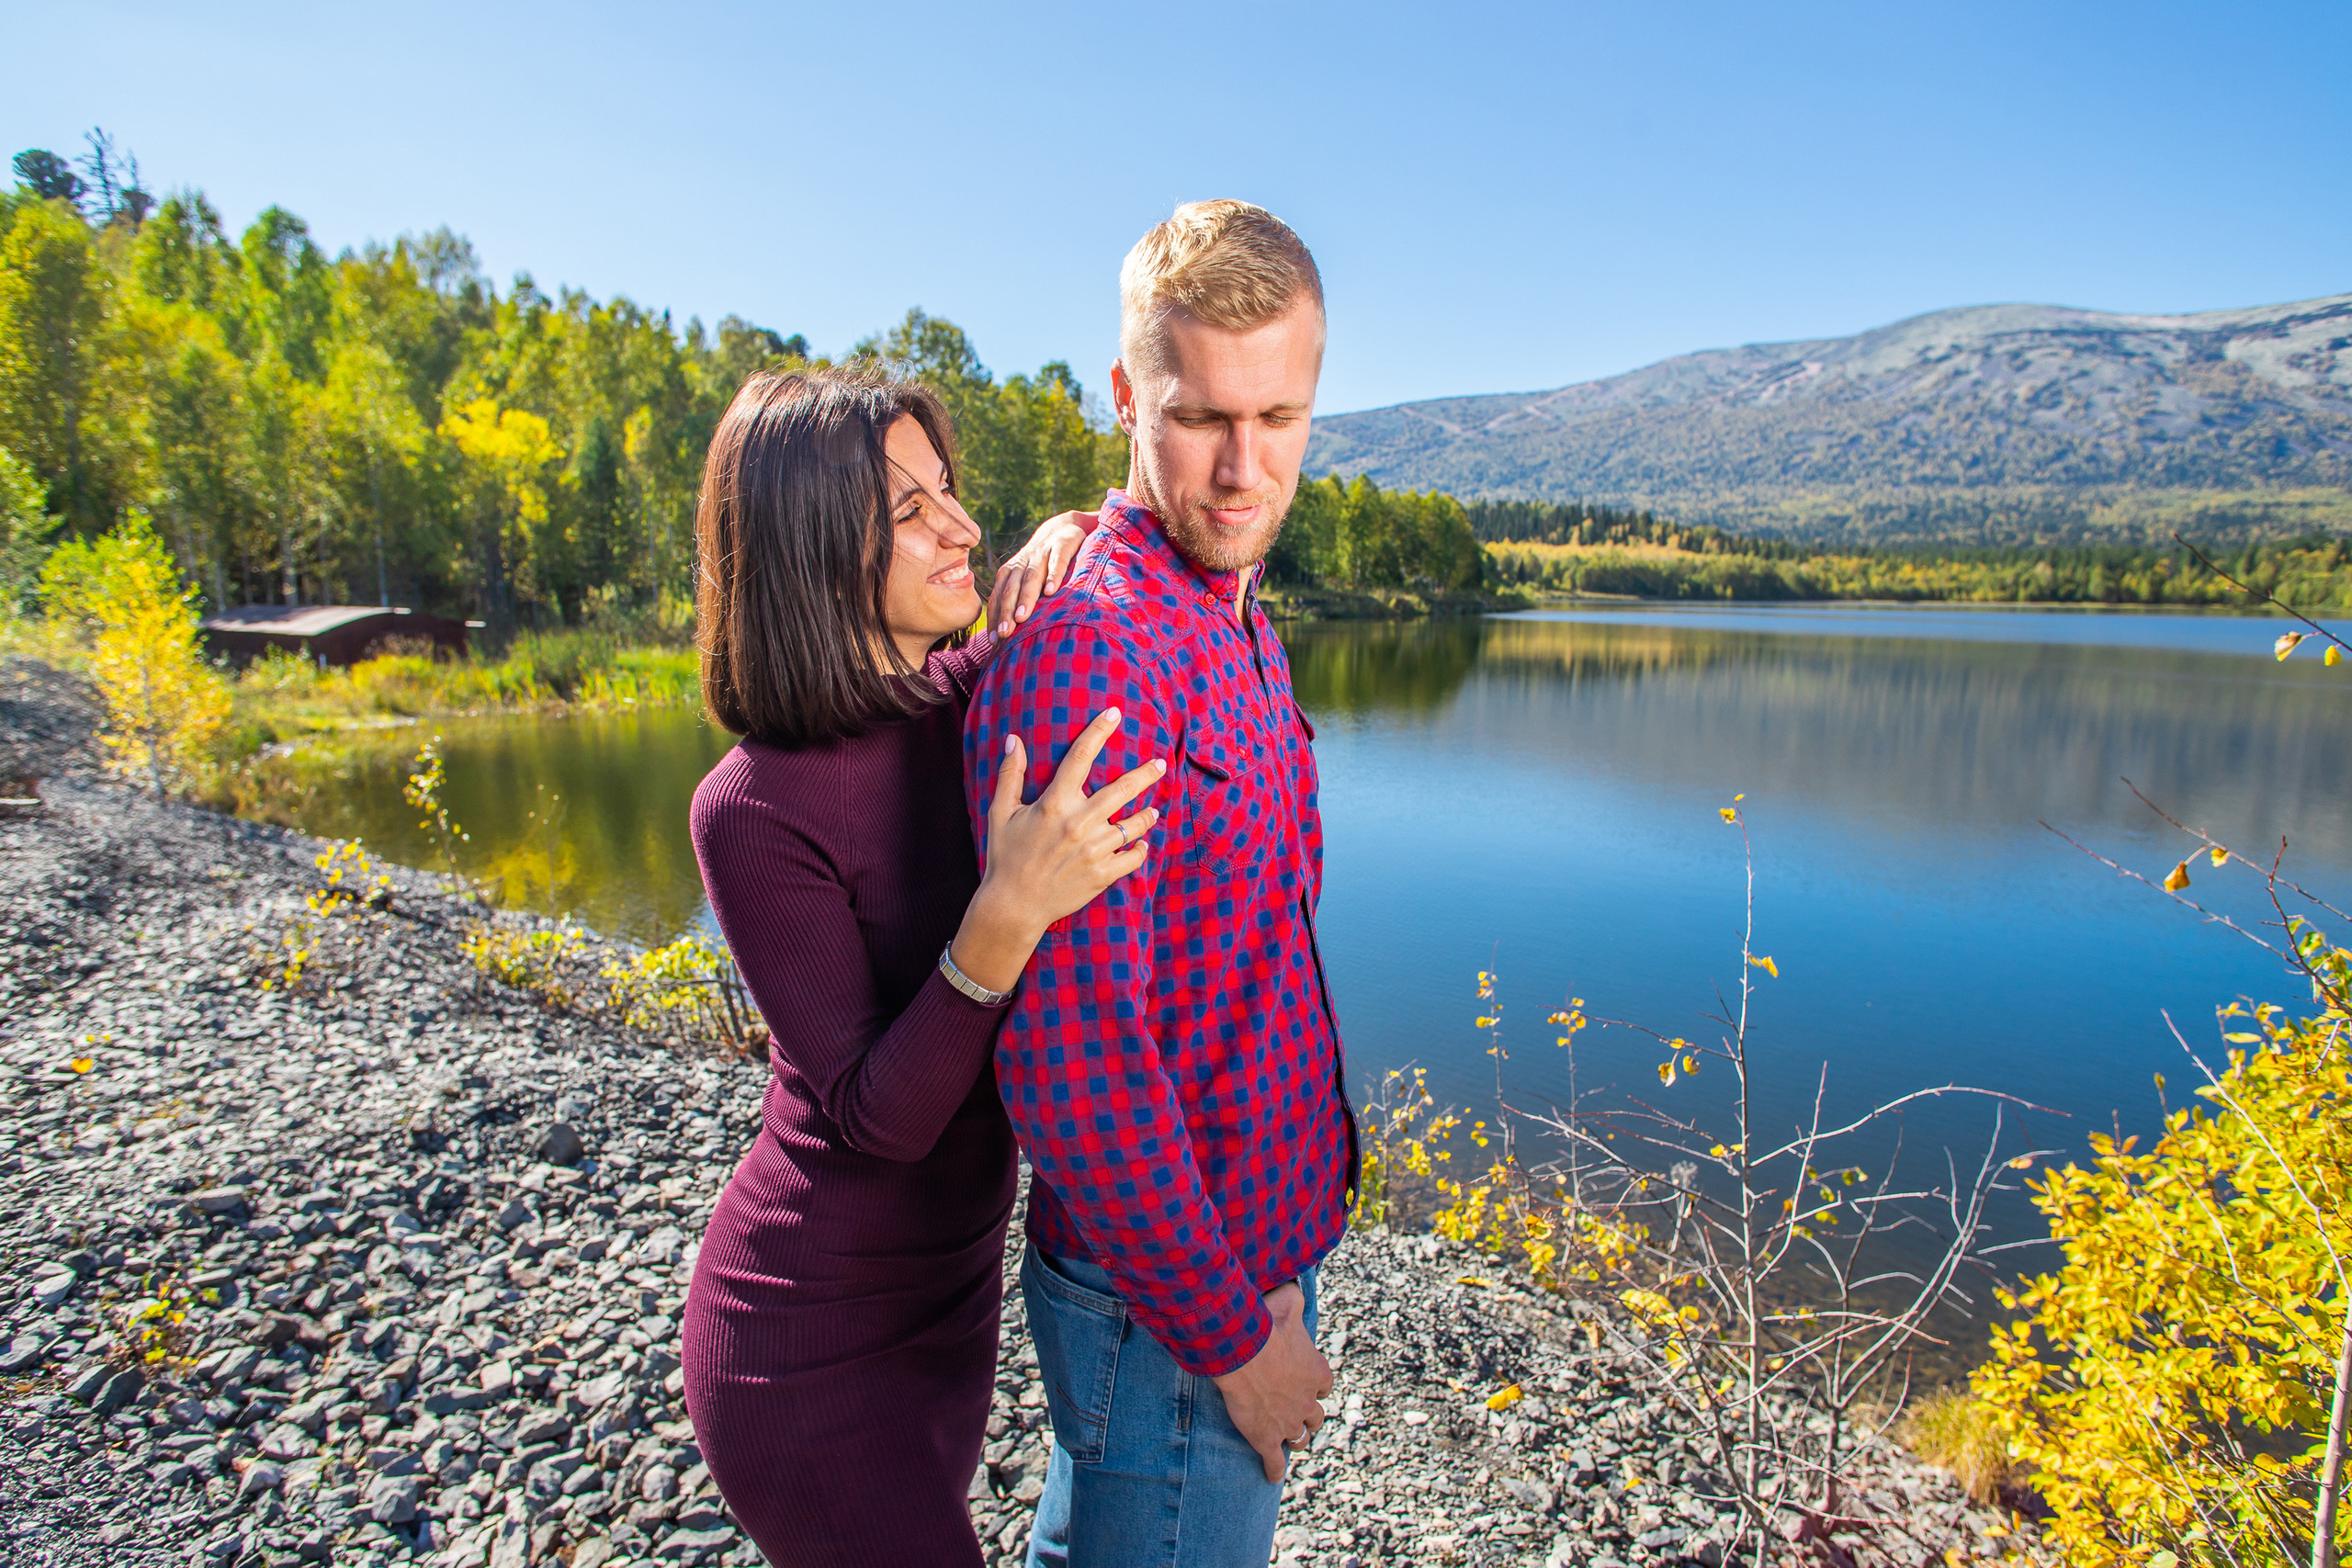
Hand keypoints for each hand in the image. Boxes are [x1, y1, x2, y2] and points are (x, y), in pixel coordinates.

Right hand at [949, 706, 1163, 993]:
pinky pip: (1133, 857)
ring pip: (1134, 825)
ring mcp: (1094, 850)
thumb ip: (1011, 775)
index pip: (1080, 757)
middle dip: (1146, 773)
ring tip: (1154, 810)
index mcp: (1054, 804)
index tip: (1114, 714)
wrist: (1013, 906)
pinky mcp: (1102, 874)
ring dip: (1147, 815)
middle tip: (1160, 763)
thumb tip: (1014, 739)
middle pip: (1122, 789)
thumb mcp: (1001, 813)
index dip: (1099, 731)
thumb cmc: (1005, 857)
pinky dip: (1140, 849)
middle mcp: (1079, 823)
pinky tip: (1141, 843)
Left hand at [988, 509, 1098, 630]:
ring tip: (1022, 618)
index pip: (999, 596)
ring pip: (1031, 577)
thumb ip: (1021, 599)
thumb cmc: (1044, 562)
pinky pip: (1057, 561)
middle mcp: (1022, 563)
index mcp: (1011, 572)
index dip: (996, 617)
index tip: (994, 641)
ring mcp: (1041, 553)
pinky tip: (1052, 591)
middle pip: (1011, 589)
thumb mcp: (1030, 577)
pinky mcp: (1062, 545)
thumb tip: (1011, 635)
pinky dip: (1053, 575)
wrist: (1064, 526)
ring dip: (1025, 597)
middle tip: (1004, 634)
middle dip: (1006, 612)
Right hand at [1211, 1282, 1329, 1482]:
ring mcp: (1289, 1424)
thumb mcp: (1288, 1304)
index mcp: (1317, 1373)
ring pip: (1300, 1439)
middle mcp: (1309, 1402)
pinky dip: (1274, 1469)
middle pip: (1316, 1417)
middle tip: (1299, 1415)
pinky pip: (1274, 1462)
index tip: (1308, 1385)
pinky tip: (1272, 1475)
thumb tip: (1294, 1287)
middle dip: (1309, 1416)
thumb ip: (1294, 1299)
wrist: (1244, 1353)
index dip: (1316, 1386)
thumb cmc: (1266, 1325)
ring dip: (1295, 1439)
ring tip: (1289, 1440)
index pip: (1324, 1385)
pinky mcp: (1267, 1439)